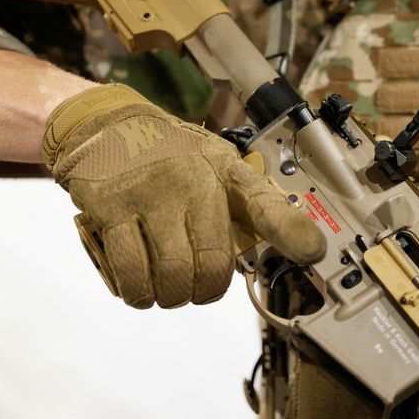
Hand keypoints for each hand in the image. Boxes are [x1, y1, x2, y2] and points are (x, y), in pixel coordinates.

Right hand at [43, 84, 325, 308]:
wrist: (105, 121)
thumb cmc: (172, 155)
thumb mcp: (216, 166)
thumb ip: (243, 206)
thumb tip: (280, 252)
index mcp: (226, 173)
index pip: (265, 203)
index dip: (291, 231)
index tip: (313, 252)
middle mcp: (193, 181)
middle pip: (211, 264)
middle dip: (204, 291)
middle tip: (195, 289)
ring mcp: (150, 193)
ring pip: (170, 275)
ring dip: (170, 297)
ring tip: (166, 289)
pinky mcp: (110, 207)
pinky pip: (129, 272)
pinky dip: (137, 293)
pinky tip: (140, 287)